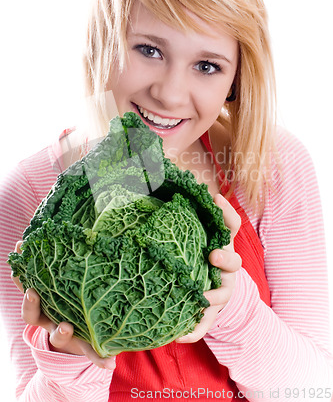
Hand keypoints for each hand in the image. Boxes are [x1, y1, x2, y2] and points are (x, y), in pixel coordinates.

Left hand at [11, 242, 115, 369]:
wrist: (69, 322)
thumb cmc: (84, 330)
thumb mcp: (91, 342)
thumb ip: (99, 353)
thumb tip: (112, 366)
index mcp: (61, 330)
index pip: (59, 334)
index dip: (61, 332)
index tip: (66, 327)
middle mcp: (47, 316)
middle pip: (34, 314)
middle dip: (32, 306)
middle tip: (33, 294)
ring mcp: (41, 301)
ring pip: (26, 293)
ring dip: (21, 280)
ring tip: (19, 266)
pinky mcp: (37, 284)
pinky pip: (25, 274)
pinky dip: (22, 261)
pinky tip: (21, 243)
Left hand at [175, 194, 241, 342]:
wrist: (207, 293)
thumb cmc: (193, 258)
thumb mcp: (190, 238)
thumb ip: (176, 219)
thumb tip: (149, 182)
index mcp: (218, 245)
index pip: (230, 226)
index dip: (226, 212)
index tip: (214, 198)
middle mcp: (223, 268)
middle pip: (234, 262)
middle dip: (225, 259)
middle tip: (212, 255)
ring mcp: (220, 292)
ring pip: (224, 294)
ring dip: (214, 296)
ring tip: (202, 299)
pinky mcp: (211, 314)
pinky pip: (204, 326)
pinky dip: (193, 332)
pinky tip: (178, 337)